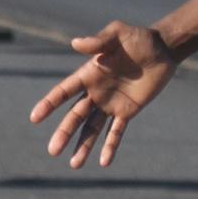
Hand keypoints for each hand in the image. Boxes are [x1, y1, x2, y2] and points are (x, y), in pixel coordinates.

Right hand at [28, 21, 179, 168]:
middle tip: (52, 151)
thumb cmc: (137, 38)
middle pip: (75, 116)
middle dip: (64, 133)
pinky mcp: (128, 111)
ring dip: (83, 146)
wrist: (162, 50)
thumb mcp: (117, 33)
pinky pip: (116, 132)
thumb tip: (75, 43)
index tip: (35, 118)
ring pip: (92, 128)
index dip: (49, 104)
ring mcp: (110, 104)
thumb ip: (98, 40)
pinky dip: (110, 146)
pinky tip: (103, 162)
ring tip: (74, 165)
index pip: (64, 91)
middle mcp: (95, 92)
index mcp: (88, 74)